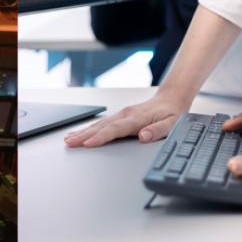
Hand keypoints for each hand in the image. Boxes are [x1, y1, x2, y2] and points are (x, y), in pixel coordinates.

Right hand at [62, 93, 190, 148]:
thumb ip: (157, 131)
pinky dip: (88, 129)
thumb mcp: (172, 124)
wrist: (172, 97)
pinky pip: (101, 124)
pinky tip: (79, 133)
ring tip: (69, 140)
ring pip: (99, 124)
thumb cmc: (172, 113)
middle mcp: (126, 115)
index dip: (101, 137)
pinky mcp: (119, 116)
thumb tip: (143, 136)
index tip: (88, 144)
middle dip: (85, 135)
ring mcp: (121, 114)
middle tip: (70, 144)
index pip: (116, 129)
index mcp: (137, 118)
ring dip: (83, 132)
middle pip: (102, 127)